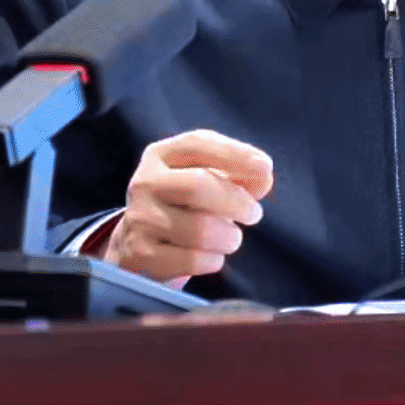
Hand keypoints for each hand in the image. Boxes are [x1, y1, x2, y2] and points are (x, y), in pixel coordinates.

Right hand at [92, 129, 272, 287]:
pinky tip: (210, 256)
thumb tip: (262, 178)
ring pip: (201, 229)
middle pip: (198, 186)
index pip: (197, 144)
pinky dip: (214, 260)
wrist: (139, 244)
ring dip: (229, 237)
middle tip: (253, 214)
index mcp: (161, 156)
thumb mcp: (205, 180)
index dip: (235, 154)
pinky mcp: (142, 256)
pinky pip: (194, 260)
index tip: (265, 167)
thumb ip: (236, 174)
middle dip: (237, 202)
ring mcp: (140, 219)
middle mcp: (145, 183)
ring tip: (230, 238)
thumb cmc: (183, 205)